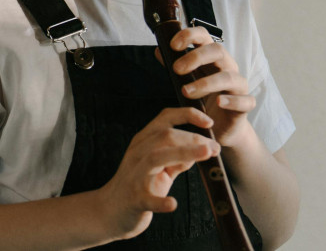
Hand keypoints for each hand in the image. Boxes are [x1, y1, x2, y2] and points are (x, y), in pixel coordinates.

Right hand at [98, 107, 220, 240]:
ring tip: (206, 154)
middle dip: (193, 138)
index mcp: (143, 142)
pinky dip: (161, 201)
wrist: (110, 210)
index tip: (209, 122)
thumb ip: (178, 156)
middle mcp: (137, 154)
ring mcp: (135, 176)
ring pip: (157, 157)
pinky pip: (148, 199)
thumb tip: (203, 148)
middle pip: (165, 136)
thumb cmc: (138, 185)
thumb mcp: (158, 166)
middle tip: (215, 148)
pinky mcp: (135, 199)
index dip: (188, 115)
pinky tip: (173, 204)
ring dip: (183, 153)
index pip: (165, 118)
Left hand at [156, 26, 256, 146]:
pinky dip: (232, 101)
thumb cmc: (204, 99)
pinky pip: (245, 100)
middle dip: (196, 57)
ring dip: (206, 83)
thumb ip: (176, 66)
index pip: (205, 37)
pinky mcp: (245, 105)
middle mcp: (228, 67)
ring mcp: (239, 85)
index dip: (190, 35)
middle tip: (177, 69)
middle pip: (218, 51)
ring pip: (229, 77)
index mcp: (213, 58)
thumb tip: (159, 50)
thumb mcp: (187, 81)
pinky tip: (219, 102)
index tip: (173, 45)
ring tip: (186, 91)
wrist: (220, 126)